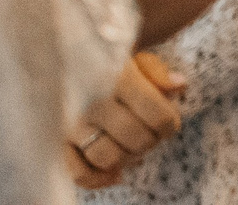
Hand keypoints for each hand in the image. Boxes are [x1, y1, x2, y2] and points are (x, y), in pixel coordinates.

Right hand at [67, 51, 184, 188]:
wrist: (65, 59)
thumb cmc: (108, 62)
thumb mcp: (134, 57)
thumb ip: (158, 71)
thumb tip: (179, 86)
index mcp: (117, 78)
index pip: (158, 116)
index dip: (170, 125)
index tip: (168, 122)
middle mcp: (93, 102)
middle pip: (136, 140)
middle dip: (151, 141)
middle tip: (150, 133)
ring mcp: (72, 124)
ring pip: (109, 159)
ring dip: (128, 158)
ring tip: (133, 147)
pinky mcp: (57, 142)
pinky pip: (79, 173)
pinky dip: (100, 179)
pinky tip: (115, 172)